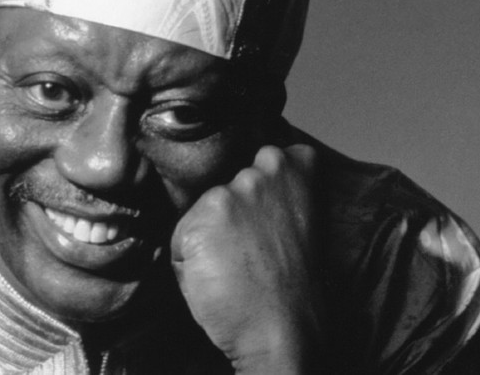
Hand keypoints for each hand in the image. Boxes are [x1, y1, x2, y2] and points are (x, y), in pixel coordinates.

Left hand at [170, 144, 322, 373]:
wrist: (282, 327)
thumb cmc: (293, 284)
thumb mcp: (297, 219)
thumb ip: (273, 192)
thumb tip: (238, 185)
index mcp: (293, 167)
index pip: (266, 152)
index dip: (263, 182)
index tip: (270, 209)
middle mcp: (258, 172)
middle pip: (227, 181)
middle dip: (232, 207)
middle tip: (250, 245)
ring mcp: (226, 195)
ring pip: (203, 208)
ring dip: (208, 231)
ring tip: (235, 263)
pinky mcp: (197, 222)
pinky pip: (181, 237)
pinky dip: (189, 255)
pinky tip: (217, 274)